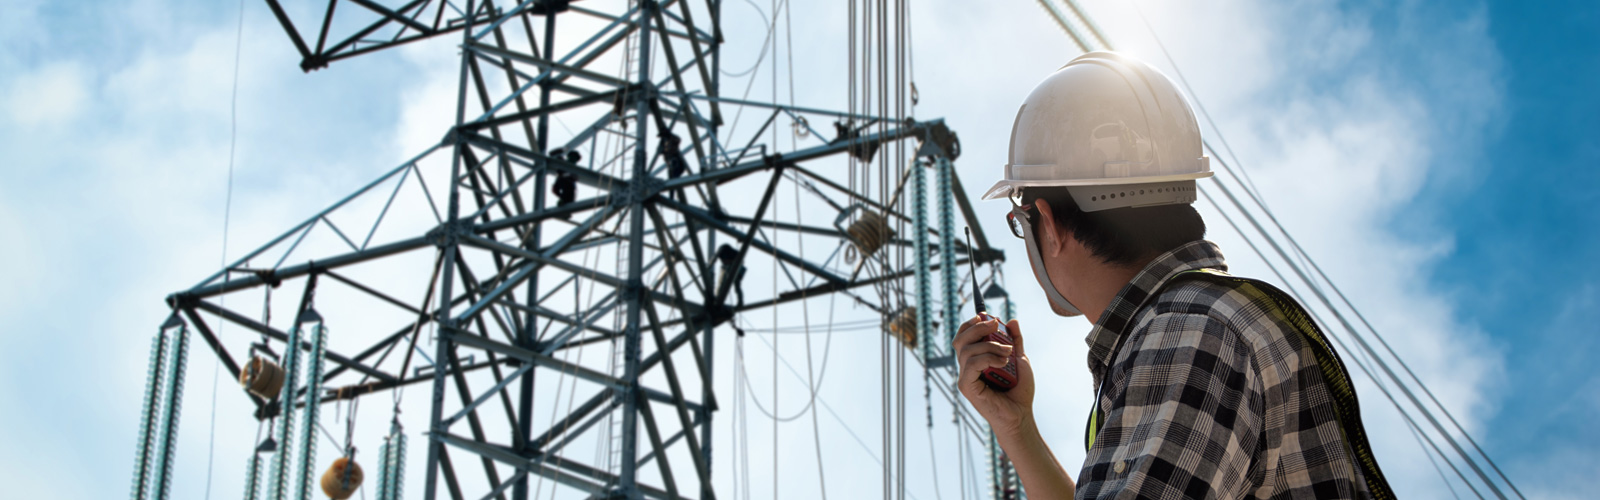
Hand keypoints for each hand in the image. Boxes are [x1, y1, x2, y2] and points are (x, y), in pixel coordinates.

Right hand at [953, 315, 1034, 437]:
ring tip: (1008, 352)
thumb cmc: (1019, 391)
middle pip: (960, 340)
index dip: (971, 324)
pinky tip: (1003, 363)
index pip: (963, 337)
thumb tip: (1012, 321)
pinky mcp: (967, 387)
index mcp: (974, 360)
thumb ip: (1014, 341)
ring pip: (967, 350)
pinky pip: (971, 365)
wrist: (1021, 414)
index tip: (986, 316)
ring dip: (990, 345)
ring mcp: (965, 377)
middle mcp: (966, 368)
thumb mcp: (1019, 359)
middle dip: (977, 327)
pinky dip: (988, 358)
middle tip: (995, 323)